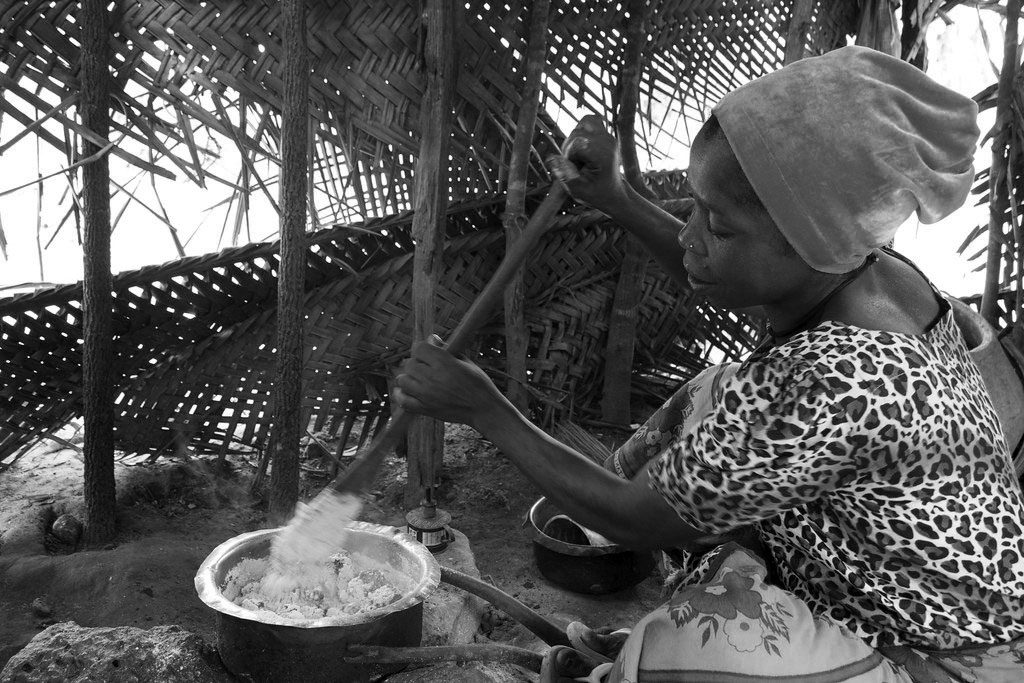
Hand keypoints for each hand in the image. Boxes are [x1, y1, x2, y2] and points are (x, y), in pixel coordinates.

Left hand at [393, 336, 508, 427]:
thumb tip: (431, 338)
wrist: (484, 409)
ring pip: (402, 380)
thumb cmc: (478, 383)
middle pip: (409, 364)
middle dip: (417, 363)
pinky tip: (407, 391)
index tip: (429, 352)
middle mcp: (432, 378)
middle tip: (427, 367)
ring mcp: (426, 395)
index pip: (419, 348)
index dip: (423, 349)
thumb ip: (446, 349)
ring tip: (418, 379)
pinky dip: (401, 395)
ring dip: (408, 378)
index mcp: (444, 362)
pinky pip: (403, 401)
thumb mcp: (466, 361)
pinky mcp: (425, 409)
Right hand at [548, 115, 629, 213]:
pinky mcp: (605, 133)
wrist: (612, 192)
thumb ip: (564, 174)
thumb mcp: (577, 190)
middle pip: (577, 133)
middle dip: (570, 148)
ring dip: (576, 138)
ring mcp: (608, 136)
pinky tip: (583, 147)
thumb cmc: (596, 193)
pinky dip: (582, 131)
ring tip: (580, 155)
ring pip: (584, 122)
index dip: (569, 156)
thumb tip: (551, 158)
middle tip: (578, 164)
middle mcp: (608, 142)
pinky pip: (590, 121)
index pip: (577, 143)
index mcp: (603, 155)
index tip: (576, 169)